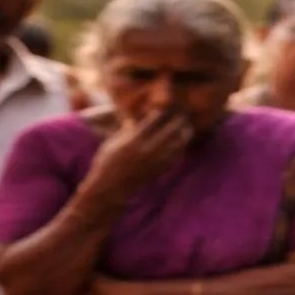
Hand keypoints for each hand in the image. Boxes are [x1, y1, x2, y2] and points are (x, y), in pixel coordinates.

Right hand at [79, 110, 193, 209]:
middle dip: (178, 121)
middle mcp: (147, 150)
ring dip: (184, 134)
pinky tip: (182, 143)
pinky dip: (181, 148)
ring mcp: (156, 161)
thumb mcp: (112, 143)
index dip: (161, 112)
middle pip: (170, 131)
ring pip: (178, 145)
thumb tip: (134, 120)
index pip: (152, 121)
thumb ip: (125, 131)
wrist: (111, 188)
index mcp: (133, 141)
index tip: (165, 106)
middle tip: (183, 114)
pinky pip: (176, 156)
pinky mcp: (160, 170)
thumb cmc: (106, 162)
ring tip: (187, 127)